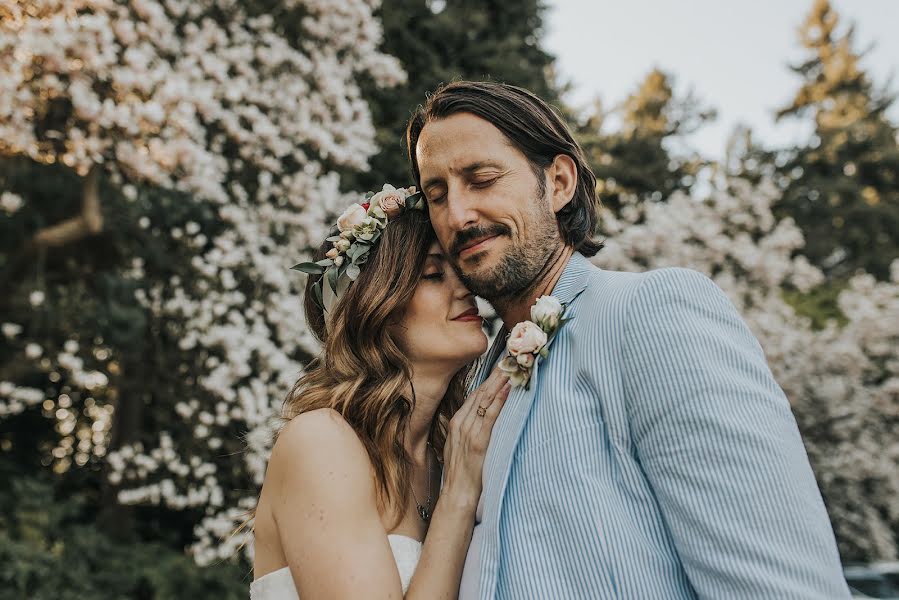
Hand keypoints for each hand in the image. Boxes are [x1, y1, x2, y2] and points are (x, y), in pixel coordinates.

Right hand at [440, 366, 510, 510]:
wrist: (456, 495)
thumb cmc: (462, 473)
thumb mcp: (461, 445)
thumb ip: (470, 429)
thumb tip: (484, 417)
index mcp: (456, 421)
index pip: (475, 393)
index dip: (490, 377)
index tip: (502, 363)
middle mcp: (460, 422)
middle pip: (481, 391)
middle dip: (497, 372)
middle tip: (511, 355)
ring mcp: (468, 431)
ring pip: (486, 399)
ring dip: (501, 380)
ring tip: (513, 365)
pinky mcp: (478, 441)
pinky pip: (490, 416)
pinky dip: (499, 400)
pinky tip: (508, 388)